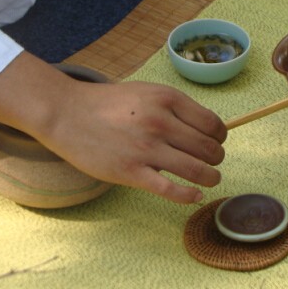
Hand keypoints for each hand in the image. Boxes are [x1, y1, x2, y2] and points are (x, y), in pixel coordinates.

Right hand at [47, 79, 227, 203]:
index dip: (220, 136)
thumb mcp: (148, 92)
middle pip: (209, 148)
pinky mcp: (131, 172)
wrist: (67, 113)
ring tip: (211, 179)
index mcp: (167, 99)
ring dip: (211, 177)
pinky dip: (188, 195)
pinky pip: (170, 189)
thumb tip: (206, 128)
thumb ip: (175, 107)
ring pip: (197, 170)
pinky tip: (195, 195)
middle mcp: (161, 122)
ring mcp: (146, 148)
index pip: (212, 124)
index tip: (217, 141)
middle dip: (216, 158)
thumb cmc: (109, 103)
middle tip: (213, 161)